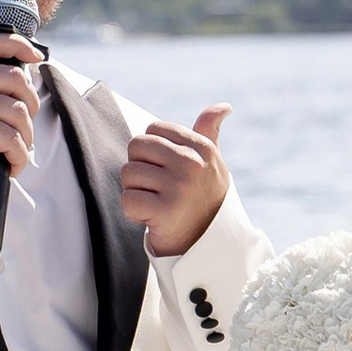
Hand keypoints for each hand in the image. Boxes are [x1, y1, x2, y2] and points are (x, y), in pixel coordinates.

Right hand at [0, 33, 41, 187]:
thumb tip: (19, 82)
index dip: (17, 44)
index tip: (35, 55)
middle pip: (15, 78)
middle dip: (30, 104)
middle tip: (24, 125)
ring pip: (18, 110)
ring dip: (25, 136)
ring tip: (15, 150)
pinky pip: (13, 137)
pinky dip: (19, 156)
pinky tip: (11, 164)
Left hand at [123, 107, 231, 257]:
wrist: (210, 244)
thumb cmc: (205, 197)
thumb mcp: (212, 163)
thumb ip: (209, 132)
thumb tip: (224, 106)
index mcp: (202, 147)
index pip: (152, 130)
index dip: (151, 151)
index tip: (167, 170)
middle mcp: (192, 163)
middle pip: (136, 146)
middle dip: (140, 168)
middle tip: (157, 188)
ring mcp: (179, 187)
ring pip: (128, 173)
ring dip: (136, 191)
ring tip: (156, 203)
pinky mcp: (165, 211)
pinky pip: (127, 200)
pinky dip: (133, 212)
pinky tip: (152, 218)